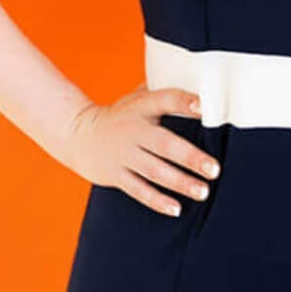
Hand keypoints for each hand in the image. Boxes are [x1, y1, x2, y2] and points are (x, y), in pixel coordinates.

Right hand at [64, 87, 219, 216]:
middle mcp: (132, 130)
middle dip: (190, 157)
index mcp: (141, 107)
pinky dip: (157, 200)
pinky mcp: (115, 175)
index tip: (205, 108)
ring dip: (180, 182)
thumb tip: (202, 82)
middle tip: (214, 169)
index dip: (185, 102)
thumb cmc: (121, 116)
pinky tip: (176, 209)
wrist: (76, 133)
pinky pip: (138, 190)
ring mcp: (123, 154)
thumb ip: (163, 93)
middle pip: (164, 144)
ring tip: (203, 192)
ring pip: (154, 171)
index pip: (165, 100)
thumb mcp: (137, 98)